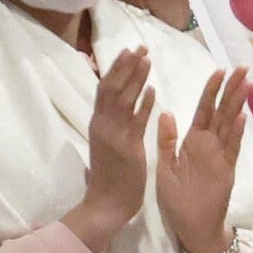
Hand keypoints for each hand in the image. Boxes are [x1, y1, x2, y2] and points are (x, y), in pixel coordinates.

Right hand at [64, 47, 154, 252]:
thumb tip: (113, 108)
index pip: (105, 89)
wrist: (106, 205)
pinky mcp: (127, 148)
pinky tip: (153, 91)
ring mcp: (113, 136)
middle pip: (111, 87)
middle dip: (125, 66)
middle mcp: (103, 125)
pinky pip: (136, 122)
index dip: (118, 69)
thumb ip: (111, 126)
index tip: (130, 52)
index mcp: (99, 124)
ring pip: (122, 99)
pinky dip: (144, 104)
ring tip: (147, 59)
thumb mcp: (108, 145)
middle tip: (140, 46)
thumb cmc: (109, 178)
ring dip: (135, 78)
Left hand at [157, 68, 247, 252]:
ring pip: (230, 125)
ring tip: (247, 83)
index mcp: (193, 142)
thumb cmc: (177, 201)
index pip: (204, 109)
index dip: (211, 90)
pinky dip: (236, 133)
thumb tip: (165, 112)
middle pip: (222, 111)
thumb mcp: (165, 168)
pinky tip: (242, 116)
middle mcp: (209, 145)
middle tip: (244, 68)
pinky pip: (232, 148)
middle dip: (232, 89)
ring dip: (238, 104)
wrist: (191, 228)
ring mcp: (220, 157)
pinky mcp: (226, 171)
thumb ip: (167, 142)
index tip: (220, 70)